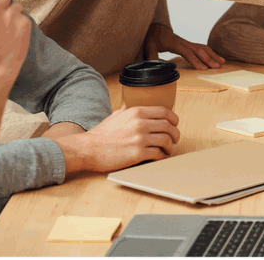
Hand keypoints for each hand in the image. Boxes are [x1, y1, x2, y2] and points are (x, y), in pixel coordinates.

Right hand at [56, 106, 180, 173]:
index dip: (174, 118)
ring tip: (168, 149)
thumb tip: (131, 105)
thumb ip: (126, 110)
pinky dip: (162, 156)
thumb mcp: (114, 115)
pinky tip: (160, 157)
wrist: (88, 149)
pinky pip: (158, 154)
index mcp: (136, 112)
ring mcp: (139, 138)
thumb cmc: (100, 134)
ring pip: (166, 140)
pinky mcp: (138, 153)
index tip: (175, 123)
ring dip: (170, 146)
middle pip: (168, 126)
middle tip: (175, 139)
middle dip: (175, 133)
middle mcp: (140, 123)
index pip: (164, 111)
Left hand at [144, 24, 223, 69]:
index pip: (187, 52)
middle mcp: (183, 42)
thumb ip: (152, 56)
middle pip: (199, 50)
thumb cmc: (153, 38)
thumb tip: (156, 66)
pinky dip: (211, 52)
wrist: (156, 28)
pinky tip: (217, 58)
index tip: (203, 69)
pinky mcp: (189, 44)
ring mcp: (187, 42)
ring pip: (203, 48)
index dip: (195, 61)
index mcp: (175, 44)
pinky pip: (202, 47)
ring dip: (213, 55)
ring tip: (222, 63)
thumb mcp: (149, 47)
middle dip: (209, 59)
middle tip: (217, 67)